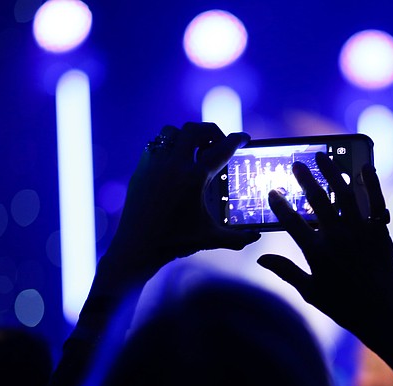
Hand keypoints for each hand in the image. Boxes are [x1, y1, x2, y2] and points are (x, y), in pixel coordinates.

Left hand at [107, 122, 259, 274]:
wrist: (136, 247)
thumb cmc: (175, 242)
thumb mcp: (211, 239)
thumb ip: (238, 238)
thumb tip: (257, 237)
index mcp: (195, 178)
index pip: (222, 149)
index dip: (237, 140)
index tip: (245, 137)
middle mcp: (174, 165)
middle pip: (196, 130)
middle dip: (211, 131)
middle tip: (219, 143)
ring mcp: (155, 164)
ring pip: (172, 131)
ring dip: (187, 135)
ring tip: (195, 148)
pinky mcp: (141, 169)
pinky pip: (155, 145)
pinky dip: (169, 146)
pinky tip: (175, 161)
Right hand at [258, 154, 392, 385]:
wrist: (384, 314)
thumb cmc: (345, 307)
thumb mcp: (310, 292)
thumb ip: (286, 271)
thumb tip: (260, 257)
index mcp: (317, 253)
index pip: (292, 222)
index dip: (279, 205)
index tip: (272, 192)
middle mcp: (339, 238)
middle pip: (317, 200)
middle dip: (305, 179)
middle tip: (296, 164)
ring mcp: (361, 232)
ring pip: (344, 194)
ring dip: (332, 172)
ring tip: (323, 157)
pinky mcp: (381, 231)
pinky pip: (376, 201)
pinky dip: (371, 183)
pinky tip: (365, 167)